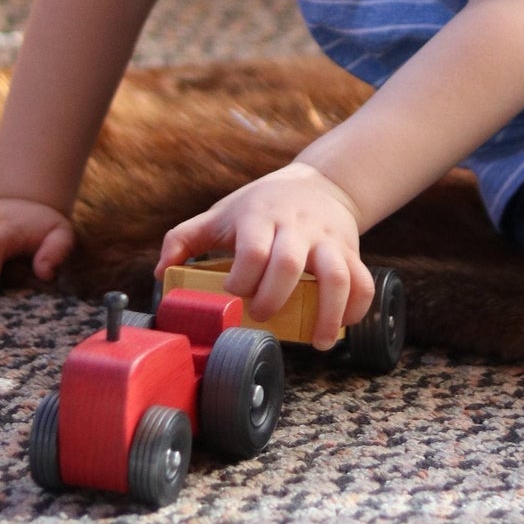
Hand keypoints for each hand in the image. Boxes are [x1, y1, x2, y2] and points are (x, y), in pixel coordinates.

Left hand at [156, 164, 375, 348]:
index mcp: (260, 217)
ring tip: (317, 342)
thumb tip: (160, 274)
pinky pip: (362, 280)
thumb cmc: (262, 205)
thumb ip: (184, 239)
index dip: (242, 278)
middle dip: (274, 297)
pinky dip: (357, 308)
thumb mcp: (222, 213)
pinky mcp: (350, 251)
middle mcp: (296, 226)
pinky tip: (341, 326)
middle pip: (289, 262)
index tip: (234, 293)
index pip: (252, 249)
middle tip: (262, 316)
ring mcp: (327, 239)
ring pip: (335, 274)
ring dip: (327, 313)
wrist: (319, 182)